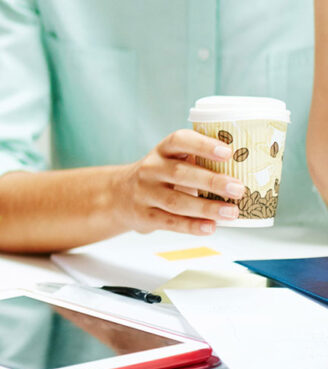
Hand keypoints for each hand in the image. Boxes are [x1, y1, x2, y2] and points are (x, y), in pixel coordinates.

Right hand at [114, 129, 244, 234]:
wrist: (119, 194)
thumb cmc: (160, 176)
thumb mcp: (171, 161)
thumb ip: (199, 162)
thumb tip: (249, 169)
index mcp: (162, 151)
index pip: (178, 141)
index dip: (202, 145)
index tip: (227, 152)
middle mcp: (150, 169)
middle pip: (180, 173)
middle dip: (211, 181)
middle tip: (238, 188)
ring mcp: (145, 193)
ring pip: (176, 201)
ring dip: (206, 207)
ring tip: (232, 212)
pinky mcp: (145, 215)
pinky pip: (170, 222)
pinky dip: (192, 226)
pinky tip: (211, 227)